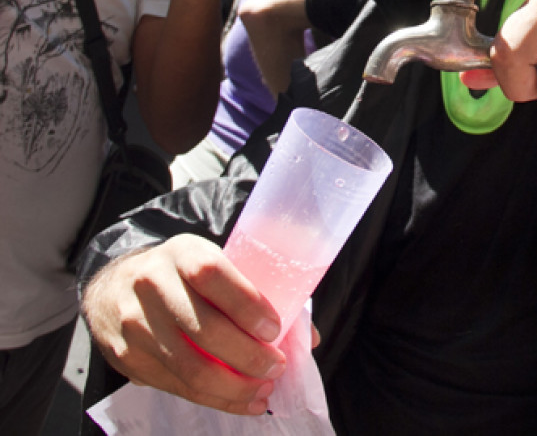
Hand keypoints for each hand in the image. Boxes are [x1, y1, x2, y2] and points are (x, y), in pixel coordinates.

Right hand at [82, 235, 288, 415]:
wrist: (113, 287)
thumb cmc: (181, 276)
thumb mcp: (211, 263)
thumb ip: (254, 291)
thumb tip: (305, 337)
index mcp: (182, 252)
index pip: (211, 275)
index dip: (246, 304)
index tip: (274, 330)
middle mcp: (152, 284)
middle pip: (204, 329)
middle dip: (248, 357)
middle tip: (276, 368)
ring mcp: (135, 324)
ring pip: (190, 367)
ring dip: (234, 387)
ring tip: (263, 391)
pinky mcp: (126, 358)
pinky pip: (176, 386)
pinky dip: (214, 399)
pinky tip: (239, 400)